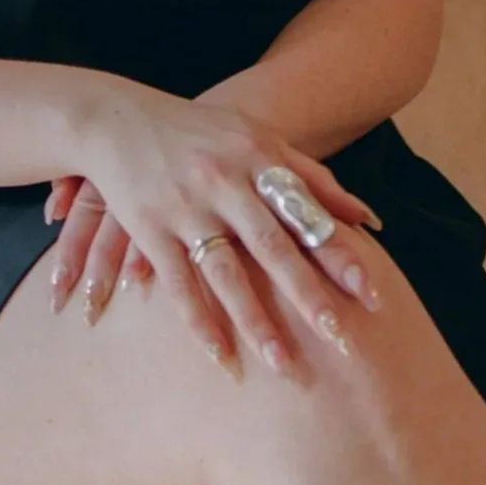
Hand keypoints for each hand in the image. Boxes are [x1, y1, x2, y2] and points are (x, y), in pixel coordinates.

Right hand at [51, 90, 386, 378]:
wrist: (115, 118)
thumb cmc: (198, 132)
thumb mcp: (255, 138)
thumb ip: (311, 176)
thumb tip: (367, 218)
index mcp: (256, 157)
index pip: (306, 211)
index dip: (339, 252)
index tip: (371, 292)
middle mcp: (224, 182)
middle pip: (273, 247)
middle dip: (309, 296)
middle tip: (341, 341)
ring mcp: (185, 206)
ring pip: (227, 273)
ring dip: (257, 323)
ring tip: (285, 366)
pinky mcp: (150, 227)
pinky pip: (178, 283)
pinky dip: (199, 322)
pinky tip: (221, 358)